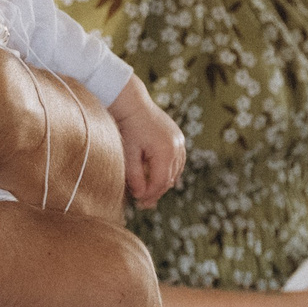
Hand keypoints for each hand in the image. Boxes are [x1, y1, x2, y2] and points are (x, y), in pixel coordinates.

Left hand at [109, 82, 185, 210]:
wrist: (132, 103)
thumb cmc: (127, 127)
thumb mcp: (128, 154)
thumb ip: (135, 176)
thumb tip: (140, 195)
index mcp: (166, 151)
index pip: (160, 182)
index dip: (149, 195)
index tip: (138, 203)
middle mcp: (177, 147)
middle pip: (169, 178)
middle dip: (156, 191)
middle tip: (142, 203)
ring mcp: (180, 141)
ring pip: (175, 171)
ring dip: (163, 182)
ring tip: (149, 191)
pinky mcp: (178, 137)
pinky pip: (177, 160)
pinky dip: (168, 170)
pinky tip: (157, 176)